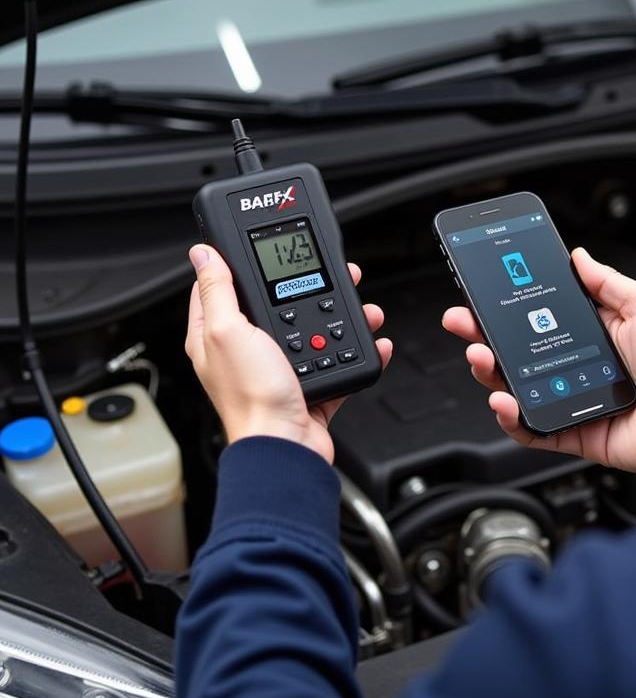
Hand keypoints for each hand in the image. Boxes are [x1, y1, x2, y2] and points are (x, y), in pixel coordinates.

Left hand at [184, 244, 392, 463]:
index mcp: (216, 338)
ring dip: (342, 315)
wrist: (287, 448)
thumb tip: (201, 254)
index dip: (238, 266)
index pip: (220, 289)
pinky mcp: (309, 387)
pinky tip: (372, 339)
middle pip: (278, 306)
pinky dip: (358, 349)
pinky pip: (337, 360)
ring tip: (361, 305)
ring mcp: (279, 370)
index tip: (261, 249)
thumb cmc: (253, 398)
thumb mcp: (228, 332)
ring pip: (313, 330)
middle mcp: (246, 353)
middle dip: (307, 286)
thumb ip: (218, 291)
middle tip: (331, 272)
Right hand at [442, 247, 635, 473]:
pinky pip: (534, 430)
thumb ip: (606, 282)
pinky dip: (512, 419)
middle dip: (483, 335)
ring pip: (517, 389)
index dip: (507, 308)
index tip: (482, 294)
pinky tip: (503, 401)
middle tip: (462, 322)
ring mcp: (573, 400)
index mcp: (592, 333)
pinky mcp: (577, 434)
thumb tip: (578, 256)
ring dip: (491, 373)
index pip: (537, 318)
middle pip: (517, 352)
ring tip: (481, 357)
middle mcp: (577, 365)